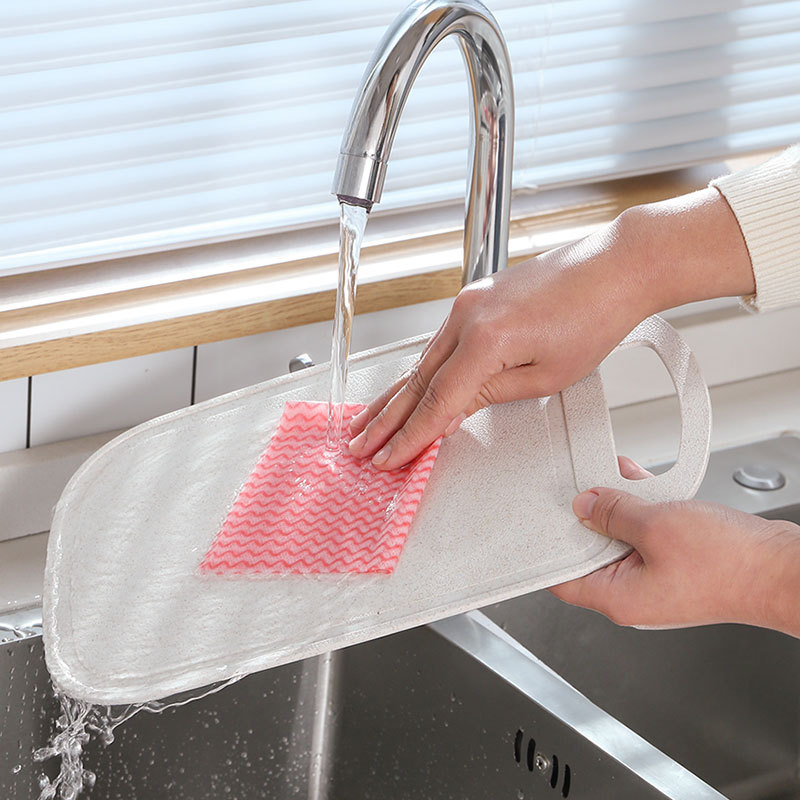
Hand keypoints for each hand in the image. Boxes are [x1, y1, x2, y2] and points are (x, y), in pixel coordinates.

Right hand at [348, 188, 753, 469]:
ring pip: (422, 360)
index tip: (388, 458)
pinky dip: (420, 370)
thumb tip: (452, 412)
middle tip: (360, 446)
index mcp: (486, 339)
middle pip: (416, 379)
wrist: (615, 267)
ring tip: (369, 421)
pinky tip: (406, 388)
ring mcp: (468, 303)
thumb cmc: (594, 317)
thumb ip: (489, 396)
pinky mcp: (475, 299)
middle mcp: (467, 316)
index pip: (437, 400)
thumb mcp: (546, 375)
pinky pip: (438, 342)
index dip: (409, 435)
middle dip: (386, 418)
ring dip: (395, 394)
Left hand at [550, 457, 799, 635]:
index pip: (563, 579)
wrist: (783, 569)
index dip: (548, 548)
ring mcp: (657, 579)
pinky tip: (641, 482)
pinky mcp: (678, 565)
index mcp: (618, 598)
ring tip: (615, 478)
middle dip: (587, 516)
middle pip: (591, 552)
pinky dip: (643, 508)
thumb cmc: (729, 564)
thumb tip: (585, 506)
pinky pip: (648, 534)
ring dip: (618, 506)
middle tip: (582, 488)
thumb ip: (613, 513)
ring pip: (622, 538)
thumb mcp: (655, 525)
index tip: (540, 520)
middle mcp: (634, 594)